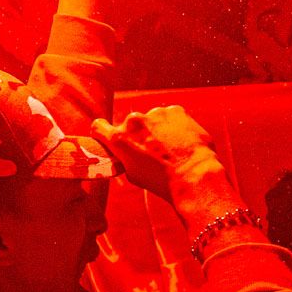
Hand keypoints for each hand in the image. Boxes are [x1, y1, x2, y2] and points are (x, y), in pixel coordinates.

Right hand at [93, 106, 224, 200]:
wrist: (193, 176)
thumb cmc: (162, 181)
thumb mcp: (133, 174)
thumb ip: (125, 157)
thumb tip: (127, 152)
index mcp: (119, 138)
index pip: (98, 126)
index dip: (103, 132)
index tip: (108, 135)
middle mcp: (134, 121)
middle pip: (131, 125)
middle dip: (138, 134)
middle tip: (152, 151)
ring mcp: (155, 113)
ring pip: (152, 120)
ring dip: (157, 129)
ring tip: (171, 148)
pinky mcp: (175, 111)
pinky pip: (170, 116)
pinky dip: (174, 126)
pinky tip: (181, 142)